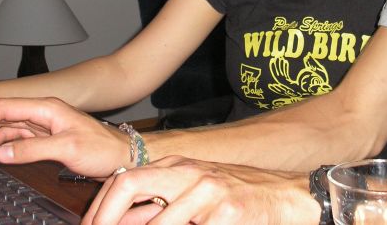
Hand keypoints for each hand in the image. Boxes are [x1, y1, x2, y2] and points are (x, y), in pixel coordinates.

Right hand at [0, 96, 132, 179]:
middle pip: (1, 114)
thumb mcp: (67, 148)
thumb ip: (33, 148)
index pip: (5, 107)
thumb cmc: (102, 148)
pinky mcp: (46, 136)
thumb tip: (0, 151)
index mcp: (47, 108)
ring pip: (6, 124)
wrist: (122, 154)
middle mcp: (43, 112)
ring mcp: (43, 123)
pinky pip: (16, 135)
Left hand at [82, 155, 320, 224]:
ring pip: (158, 221)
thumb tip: (124, 222)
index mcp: (177, 166)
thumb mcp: (196, 195)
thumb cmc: (241, 196)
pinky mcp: (226, 211)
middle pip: (129, 183)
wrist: (287, 196)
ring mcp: (206, 190)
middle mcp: (187, 172)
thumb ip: (161, 208)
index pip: (123, 179)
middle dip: (104, 217)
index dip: (99, 208)